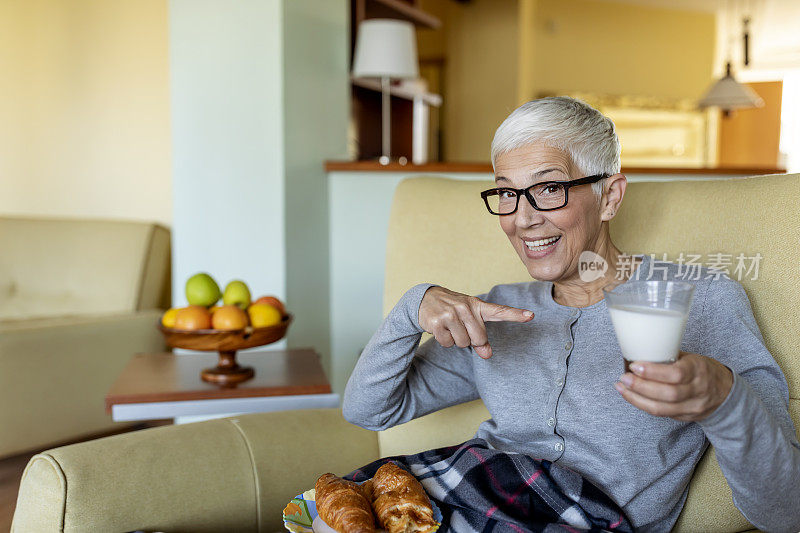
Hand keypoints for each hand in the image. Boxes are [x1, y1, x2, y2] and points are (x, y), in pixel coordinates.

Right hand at [418, 286, 533, 358]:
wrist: (424, 299)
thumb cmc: (452, 310)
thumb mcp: (468, 319)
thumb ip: (480, 338)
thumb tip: (488, 355)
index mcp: (477, 305)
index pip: (500, 311)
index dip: (516, 315)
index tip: (531, 316)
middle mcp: (466, 307)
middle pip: (478, 339)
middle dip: (470, 339)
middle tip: (460, 328)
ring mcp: (451, 313)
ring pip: (463, 343)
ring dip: (455, 340)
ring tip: (449, 326)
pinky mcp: (438, 322)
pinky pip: (448, 343)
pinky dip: (443, 340)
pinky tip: (439, 328)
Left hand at [614, 351, 733, 421]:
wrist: (725, 392)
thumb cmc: (702, 369)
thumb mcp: (691, 358)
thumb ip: (669, 357)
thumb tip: (639, 350)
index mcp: (698, 370)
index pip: (676, 374)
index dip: (653, 372)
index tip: (635, 365)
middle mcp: (697, 390)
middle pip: (667, 394)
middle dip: (641, 386)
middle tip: (624, 378)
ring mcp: (692, 407)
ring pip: (662, 408)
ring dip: (637, 398)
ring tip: (621, 387)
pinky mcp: (685, 417)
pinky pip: (661, 414)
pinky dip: (642, 405)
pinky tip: (631, 396)